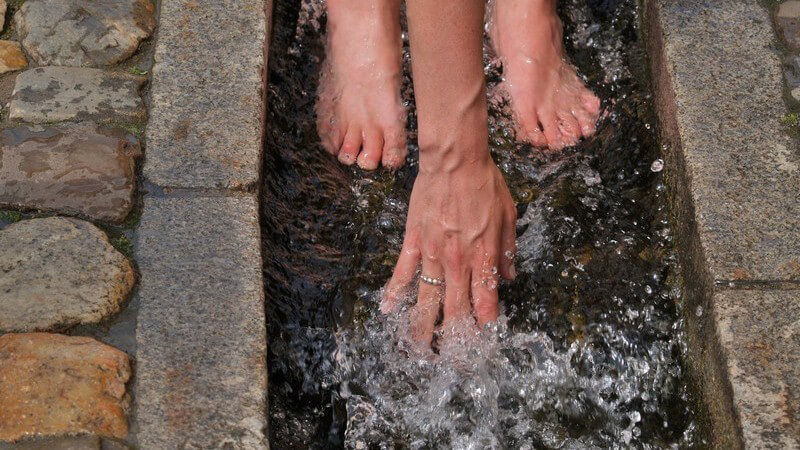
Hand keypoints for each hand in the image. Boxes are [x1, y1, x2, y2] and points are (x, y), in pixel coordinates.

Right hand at [381, 157, 516, 345]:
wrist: (455, 160)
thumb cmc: (484, 184)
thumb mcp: (509, 216)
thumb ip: (508, 249)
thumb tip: (509, 276)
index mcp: (484, 256)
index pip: (485, 301)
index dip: (484, 324)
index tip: (483, 338)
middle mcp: (458, 261)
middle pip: (456, 308)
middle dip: (455, 337)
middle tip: (452, 356)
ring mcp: (433, 254)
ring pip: (427, 298)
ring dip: (423, 326)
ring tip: (419, 348)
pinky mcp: (413, 241)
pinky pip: (402, 272)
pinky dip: (394, 292)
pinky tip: (386, 309)